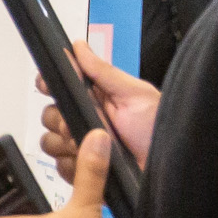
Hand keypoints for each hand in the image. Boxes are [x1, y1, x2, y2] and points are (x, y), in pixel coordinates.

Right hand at [39, 42, 158, 172]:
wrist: (168, 170)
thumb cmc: (157, 128)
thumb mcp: (136, 95)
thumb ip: (104, 72)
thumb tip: (78, 45)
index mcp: (96, 98)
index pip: (60, 85)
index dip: (49, 83)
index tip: (49, 85)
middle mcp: (85, 120)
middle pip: (48, 114)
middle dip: (60, 119)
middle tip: (84, 123)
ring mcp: (82, 147)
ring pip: (49, 141)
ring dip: (65, 143)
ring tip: (92, 145)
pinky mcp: (81, 172)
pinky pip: (60, 167)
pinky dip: (73, 165)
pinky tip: (92, 163)